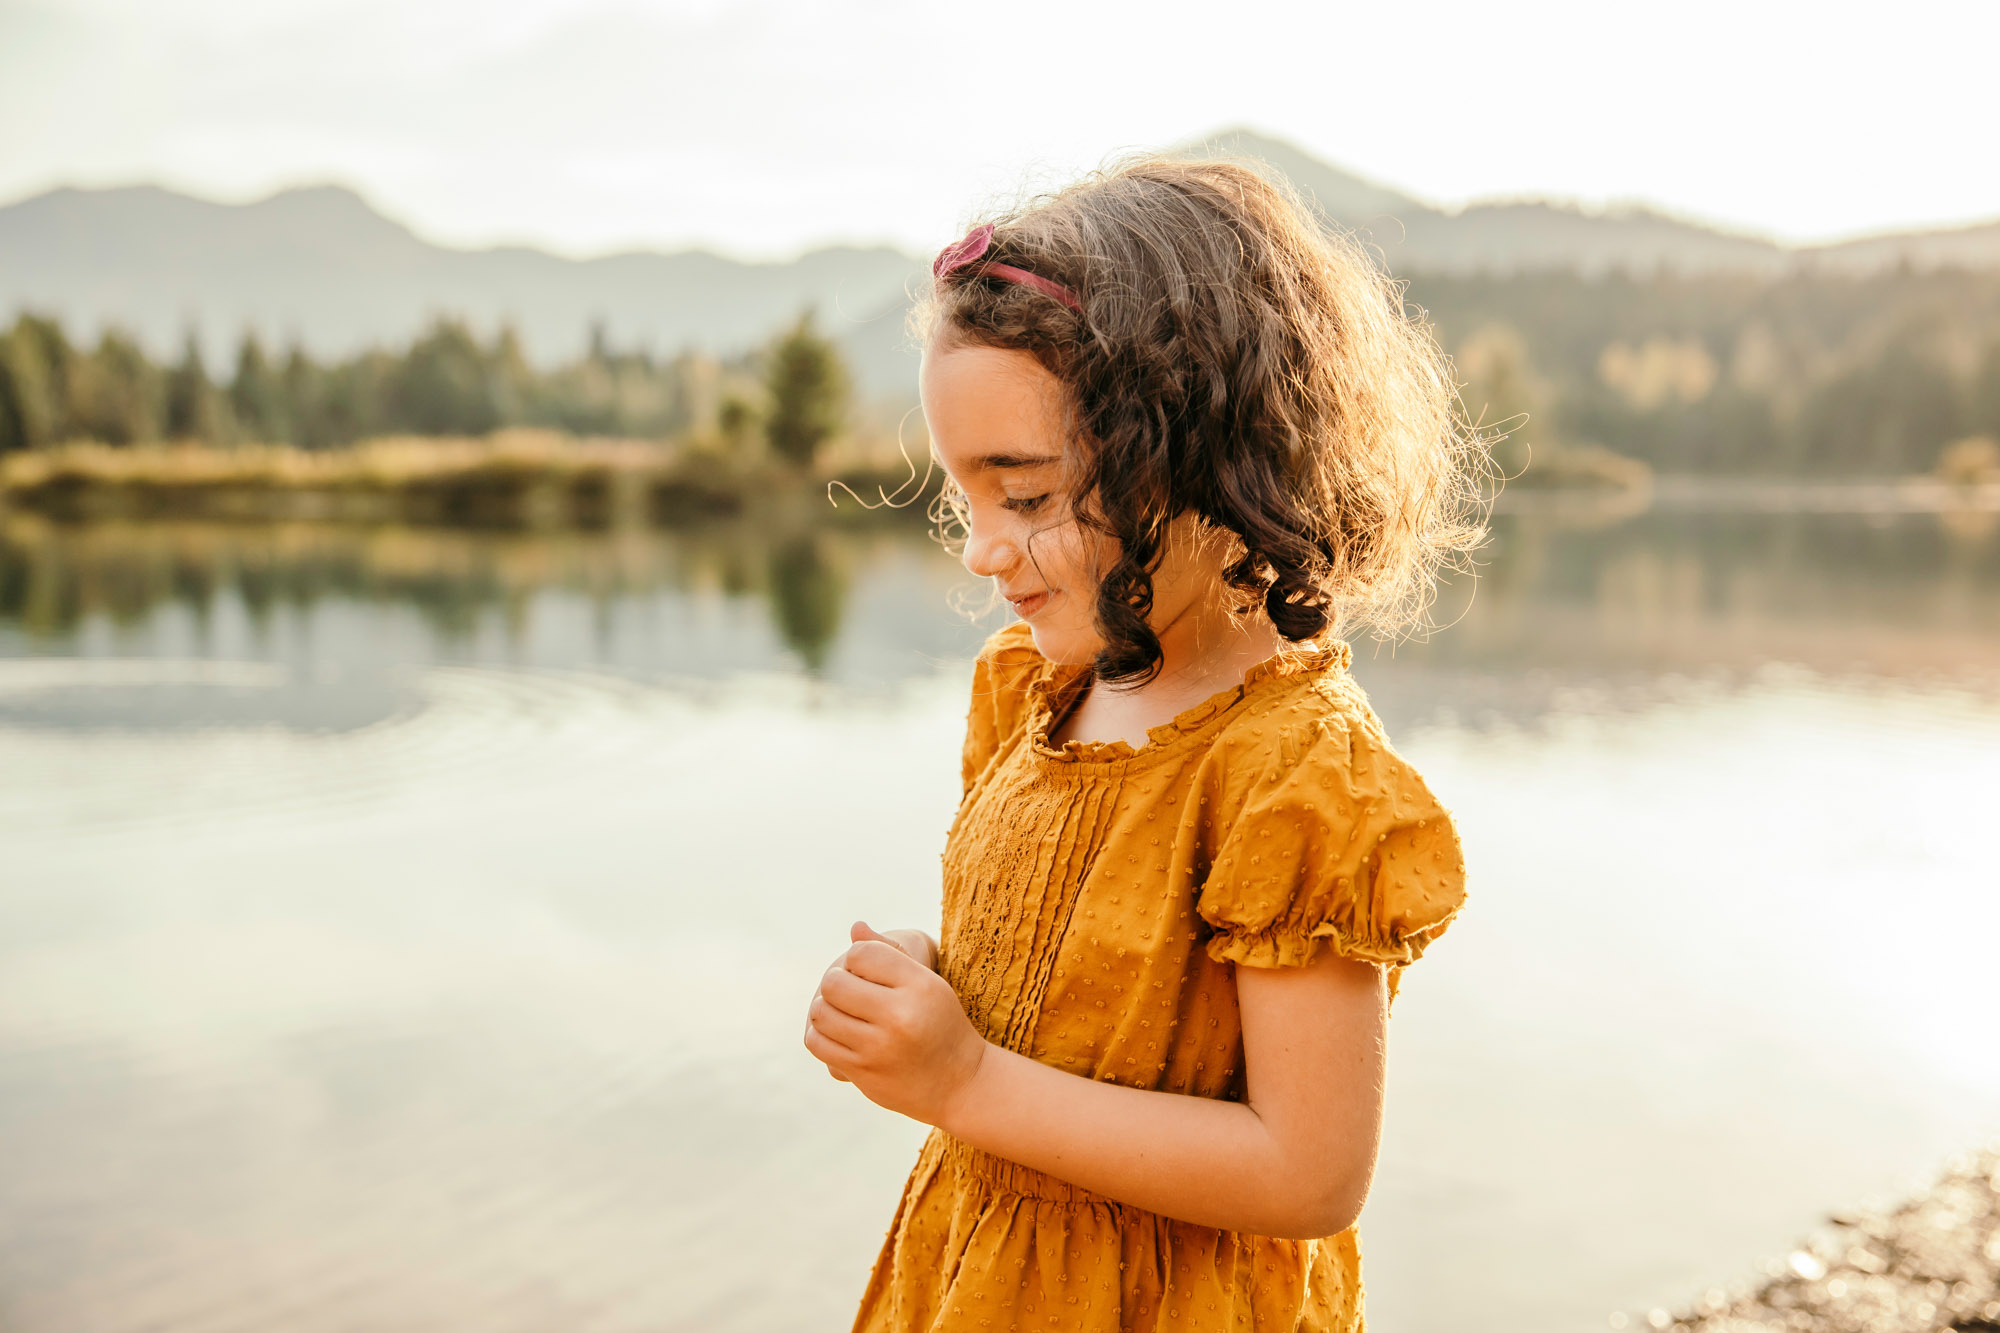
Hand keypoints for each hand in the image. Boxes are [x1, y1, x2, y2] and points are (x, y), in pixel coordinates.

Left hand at [803, 921, 985, 1124]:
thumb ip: (890, 953)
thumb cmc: (940, 1023)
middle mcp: (900, 1016)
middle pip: (833, 983)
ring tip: (841, 1010)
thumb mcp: (928, 983)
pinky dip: (820, 1033)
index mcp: (920, 986)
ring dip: (824, 1008)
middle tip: (849, 991)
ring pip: (820, 1013)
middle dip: (836, 982)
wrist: (960, 1083)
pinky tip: (838, 1032)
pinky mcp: (862, 1072)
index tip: (867, 971)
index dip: (857, 958)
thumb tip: (855, 928)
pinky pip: (817, 1043)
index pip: (862, 954)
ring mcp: (878, 1048)